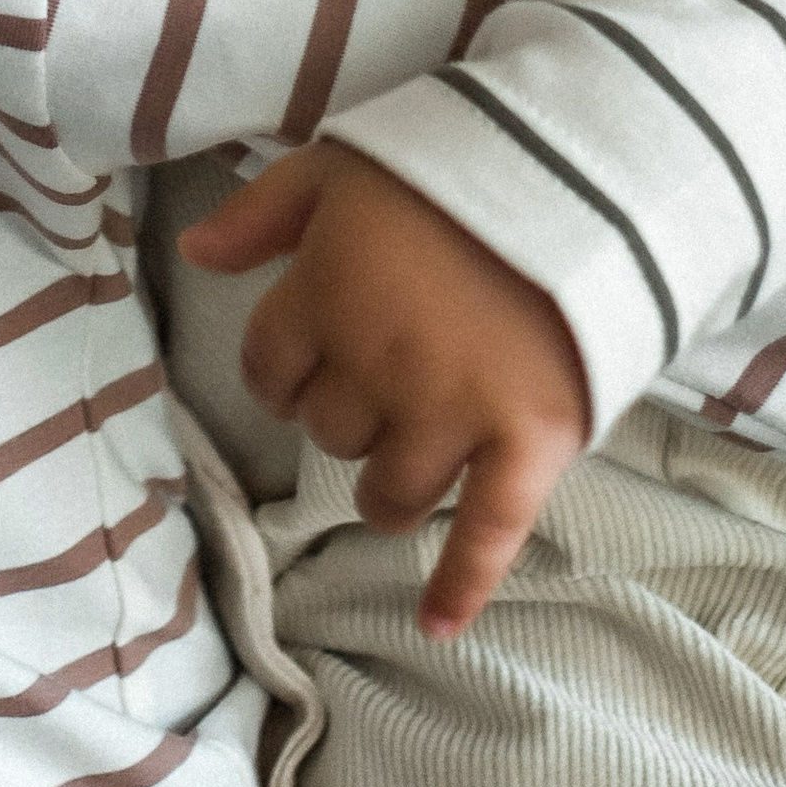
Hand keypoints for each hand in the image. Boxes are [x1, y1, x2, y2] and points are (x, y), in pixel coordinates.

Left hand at [177, 144, 591, 635]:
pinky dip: (461, 585)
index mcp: (324, 295)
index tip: (310, 352)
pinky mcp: (529, 442)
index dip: (282, 366)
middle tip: (383, 372)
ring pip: (390, 491)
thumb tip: (194, 250)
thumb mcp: (341, 161)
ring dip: (389, 481)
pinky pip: (487, 534)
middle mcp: (379, 365)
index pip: (267, 370)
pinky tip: (436, 625)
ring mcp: (455, 412)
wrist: (591, 168)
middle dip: (344, 410)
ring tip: (409, 452)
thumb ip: (262, 212)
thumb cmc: (456, 161)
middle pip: (329, 432)